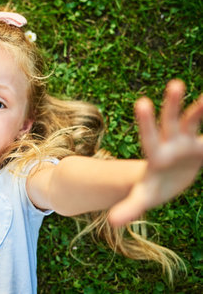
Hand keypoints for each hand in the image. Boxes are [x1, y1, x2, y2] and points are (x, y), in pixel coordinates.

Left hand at [109, 79, 202, 226]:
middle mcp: (170, 143)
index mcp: (155, 154)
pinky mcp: (200, 146)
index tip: (141, 102)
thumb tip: (112, 221)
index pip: (149, 136)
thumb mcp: (142, 198)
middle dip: (172, 104)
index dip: (146, 121)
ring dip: (201, 108)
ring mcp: (186, 142)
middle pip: (170, 120)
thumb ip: (129, 208)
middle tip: (175, 84)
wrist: (166, 181)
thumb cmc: (151, 188)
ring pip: (193, 120)